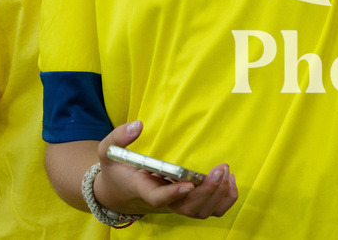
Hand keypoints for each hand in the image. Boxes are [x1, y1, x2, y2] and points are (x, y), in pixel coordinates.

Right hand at [93, 121, 237, 218]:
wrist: (119, 193)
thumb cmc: (117, 170)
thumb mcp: (108, 151)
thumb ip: (119, 138)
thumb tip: (138, 125)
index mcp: (143, 189)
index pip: (158, 198)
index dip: (173, 194)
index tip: (187, 183)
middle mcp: (162, 202)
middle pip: (187, 207)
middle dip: (206, 191)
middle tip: (220, 169)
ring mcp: (176, 206)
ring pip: (200, 212)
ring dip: (217, 195)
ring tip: (225, 172)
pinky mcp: (186, 204)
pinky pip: (209, 211)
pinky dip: (224, 200)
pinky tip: (229, 181)